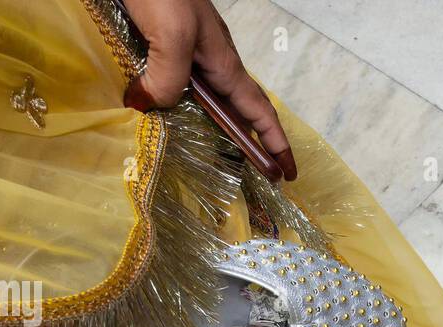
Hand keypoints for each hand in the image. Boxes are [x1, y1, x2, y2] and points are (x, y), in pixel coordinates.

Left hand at [120, 0, 296, 179]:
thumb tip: (154, 107)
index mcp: (222, 62)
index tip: (288, 173)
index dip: (274, 143)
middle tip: (256, 177)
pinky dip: (178, 109)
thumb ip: (169, 76)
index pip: (257, 111)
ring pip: (207, 101)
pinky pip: (176, 87)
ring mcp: (187, 54)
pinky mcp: (162, 46)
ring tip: (215, 159)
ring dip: (214, 130)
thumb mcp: (172, 33)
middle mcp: (209, 62)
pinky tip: (161, 117)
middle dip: (251, 144)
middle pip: (237, 111)